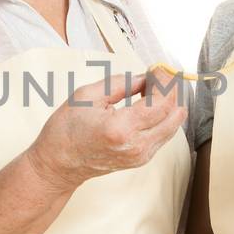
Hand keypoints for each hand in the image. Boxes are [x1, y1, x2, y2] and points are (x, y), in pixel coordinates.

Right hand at [28, 68, 186, 190]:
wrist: (58, 164)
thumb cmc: (66, 132)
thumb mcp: (87, 95)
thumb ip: (121, 83)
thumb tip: (145, 77)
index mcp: (122, 128)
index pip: (162, 102)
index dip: (164, 81)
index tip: (157, 68)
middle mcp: (137, 146)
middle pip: (175, 114)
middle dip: (172, 90)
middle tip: (157, 76)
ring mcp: (141, 156)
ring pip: (174, 125)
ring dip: (170, 103)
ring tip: (152, 88)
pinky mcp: (142, 159)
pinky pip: (164, 134)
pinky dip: (164, 116)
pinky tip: (150, 103)